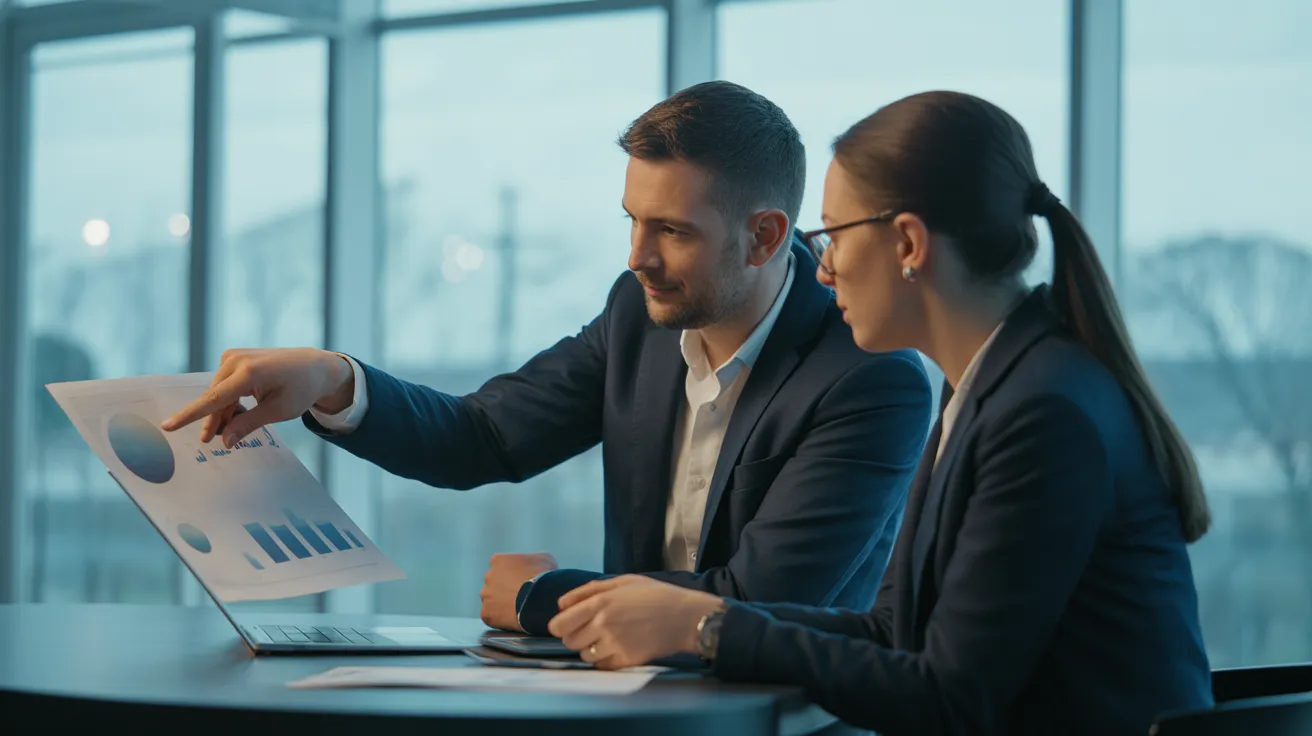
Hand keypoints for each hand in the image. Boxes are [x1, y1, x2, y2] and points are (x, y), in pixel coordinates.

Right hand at [160, 348, 354, 447]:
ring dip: (221, 412)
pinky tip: (234, 413)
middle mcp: (237, 360)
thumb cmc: (302, 389)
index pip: (213, 399)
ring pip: (218, 392)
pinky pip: (224, 384)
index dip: (190, 415)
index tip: (168, 426)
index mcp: (249, 372)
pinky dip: (227, 400)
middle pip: (215, 398)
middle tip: (211, 441)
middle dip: (214, 421)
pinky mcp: (236, 358)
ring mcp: (235, 356)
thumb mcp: (278, 411)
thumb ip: (248, 425)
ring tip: (226, 430)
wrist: (317, 367)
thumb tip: (224, 442)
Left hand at [480, 552, 558, 631]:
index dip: (514, 575)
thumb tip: (535, 567)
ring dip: (502, 604)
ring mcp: (485, 596)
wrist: (541, 598)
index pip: (501, 567)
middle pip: (494, 584)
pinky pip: (492, 617)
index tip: (523, 581)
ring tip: (519, 609)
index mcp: (498, 560)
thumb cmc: (544, 576)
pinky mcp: (486, 614)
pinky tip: (515, 619)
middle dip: (505, 589)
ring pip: (492, 601)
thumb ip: (533, 560)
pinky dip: (501, 619)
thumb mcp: (544, 558)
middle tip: (521, 596)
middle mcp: (487, 576)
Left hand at [547, 575, 721, 669]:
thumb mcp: (623, 581)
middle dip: (576, 636)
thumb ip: (589, 590)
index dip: (560, 626)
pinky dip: (605, 660)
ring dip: (591, 649)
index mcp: (600, 602)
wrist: (685, 617)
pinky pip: (601, 666)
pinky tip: (618, 648)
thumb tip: (562, 604)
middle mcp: (602, 624)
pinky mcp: (626, 660)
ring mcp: (614, 644)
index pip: (559, 625)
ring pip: (584, 655)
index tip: (568, 625)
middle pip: (569, 641)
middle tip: (592, 630)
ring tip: (608, 638)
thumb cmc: (655, 595)